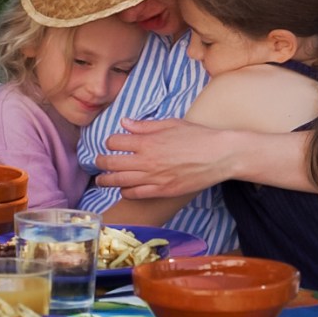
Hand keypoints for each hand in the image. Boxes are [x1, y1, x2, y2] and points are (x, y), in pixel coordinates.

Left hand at [95, 117, 233, 198]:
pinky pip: (135, 194)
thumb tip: (124, 122)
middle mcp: (147, 160)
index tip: (112, 143)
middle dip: (101, 162)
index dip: (111, 141)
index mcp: (148, 140)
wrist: (219, 155)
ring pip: (119, 181)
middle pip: (112, 162)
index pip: (115, 141)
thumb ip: (145, 125)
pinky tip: (123, 189)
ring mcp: (153, 177)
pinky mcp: (162, 191)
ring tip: (101, 180)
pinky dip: (125, 191)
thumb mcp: (171, 123)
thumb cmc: (198, 136)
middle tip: (98, 162)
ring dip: (107, 180)